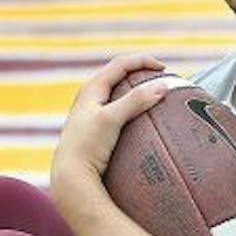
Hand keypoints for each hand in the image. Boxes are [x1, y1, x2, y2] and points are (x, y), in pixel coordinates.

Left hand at [48, 54, 168, 204]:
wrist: (71, 175)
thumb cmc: (87, 145)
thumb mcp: (111, 119)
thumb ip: (136, 100)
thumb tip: (164, 85)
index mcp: (91, 88)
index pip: (121, 63)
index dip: (143, 60)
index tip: (165, 69)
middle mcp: (89, 97)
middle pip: (118, 75)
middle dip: (140, 72)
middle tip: (161, 79)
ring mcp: (92, 114)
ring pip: (117, 93)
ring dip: (136, 90)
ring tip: (155, 97)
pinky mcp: (96, 130)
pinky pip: (118, 111)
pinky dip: (133, 108)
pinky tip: (143, 121)